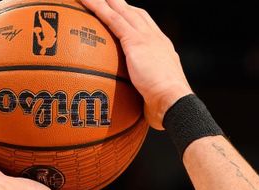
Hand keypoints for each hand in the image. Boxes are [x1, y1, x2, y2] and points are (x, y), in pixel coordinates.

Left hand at [78, 0, 191, 128]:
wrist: (173, 101)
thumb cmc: (166, 108)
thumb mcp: (156, 97)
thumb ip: (145, 96)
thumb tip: (139, 109)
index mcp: (162, 49)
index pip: (147, 28)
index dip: (135, 19)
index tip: (124, 16)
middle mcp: (156, 38)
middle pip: (135, 14)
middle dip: (120, 5)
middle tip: (106, 0)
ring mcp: (146, 37)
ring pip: (121, 11)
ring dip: (105, 1)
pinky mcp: (136, 41)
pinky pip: (112, 19)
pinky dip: (98, 8)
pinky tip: (84, 1)